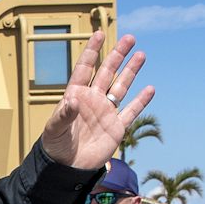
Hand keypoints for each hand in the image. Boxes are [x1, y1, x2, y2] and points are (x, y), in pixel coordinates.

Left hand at [39, 32, 155, 175]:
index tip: (99, 34)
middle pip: (108, 72)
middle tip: (130, 38)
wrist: (67, 168)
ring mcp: (106, 113)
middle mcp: (93, 100)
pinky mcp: (116, 128)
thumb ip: (64, 114)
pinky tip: (150, 89)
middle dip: (118, 55)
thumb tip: (73, 100)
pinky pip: (131, 112)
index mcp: (76, 95)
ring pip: (121, 87)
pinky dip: (140, 101)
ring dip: (131, 71)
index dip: (92, 51)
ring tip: (141, 55)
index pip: (85, 68)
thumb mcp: (55, 129)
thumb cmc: (55, 146)